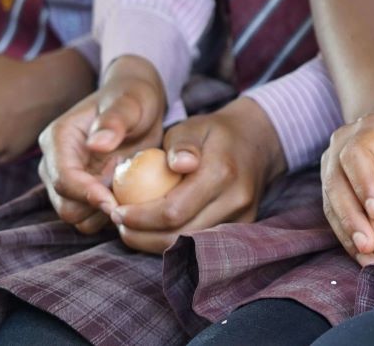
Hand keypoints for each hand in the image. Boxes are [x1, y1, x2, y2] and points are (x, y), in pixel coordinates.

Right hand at [39, 55, 165, 233]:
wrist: (137, 103)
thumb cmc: (133, 97)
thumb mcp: (130, 102)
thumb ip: (114, 120)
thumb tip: (96, 144)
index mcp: (58, 139)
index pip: (63, 179)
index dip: (86, 194)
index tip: (114, 202)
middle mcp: (54, 163)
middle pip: (65, 205)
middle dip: (96, 207)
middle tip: (130, 198)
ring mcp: (66, 179)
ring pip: (76, 215)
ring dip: (103, 213)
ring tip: (132, 192)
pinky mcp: (81, 190)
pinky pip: (89, 215)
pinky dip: (109, 213)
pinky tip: (130, 196)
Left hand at [110, 97, 286, 252]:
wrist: (257, 141)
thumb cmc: (215, 133)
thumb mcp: (194, 127)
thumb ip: (182, 143)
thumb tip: (178, 163)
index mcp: (222, 172)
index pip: (173, 211)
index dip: (139, 218)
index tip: (116, 210)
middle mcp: (235, 200)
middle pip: (179, 236)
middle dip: (141, 236)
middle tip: (119, 223)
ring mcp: (242, 216)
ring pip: (188, 246)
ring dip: (154, 242)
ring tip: (133, 227)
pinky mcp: (242, 226)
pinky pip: (201, 244)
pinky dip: (174, 240)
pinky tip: (156, 230)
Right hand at [322, 101, 373, 263]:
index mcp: (368, 128)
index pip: (357, 155)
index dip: (365, 184)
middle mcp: (341, 143)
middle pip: (336, 182)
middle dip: (351, 218)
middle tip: (369, 246)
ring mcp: (330, 163)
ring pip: (331, 201)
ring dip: (347, 233)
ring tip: (367, 259)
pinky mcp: (329, 184)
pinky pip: (334, 213)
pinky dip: (348, 235)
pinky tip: (364, 256)